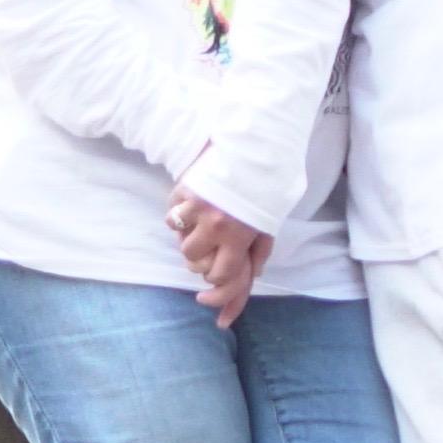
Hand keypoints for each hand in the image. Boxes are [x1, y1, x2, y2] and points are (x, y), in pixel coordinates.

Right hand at [166, 189, 273, 327]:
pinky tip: (193, 209)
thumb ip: (260, 250)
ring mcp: (195, 209)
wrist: (253, 145)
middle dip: (205, 261)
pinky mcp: (181, 193)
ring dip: (191, 242)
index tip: (206, 297)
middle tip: (215, 247)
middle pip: (196, 264)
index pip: (221, 276)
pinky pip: (171, 219)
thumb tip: (252, 275)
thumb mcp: (271, 220)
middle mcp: (215, 225)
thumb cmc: (266, 185)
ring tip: (204, 226)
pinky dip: (179, 219)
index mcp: (240, 235)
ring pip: (181, 245)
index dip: (217, 288)